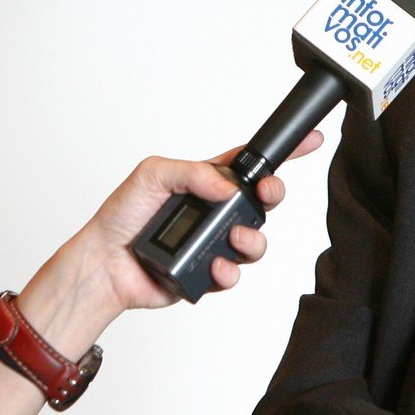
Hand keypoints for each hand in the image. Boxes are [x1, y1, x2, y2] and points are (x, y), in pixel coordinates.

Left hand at [77, 132, 326, 312]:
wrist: (105, 263)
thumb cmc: (122, 215)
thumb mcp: (152, 174)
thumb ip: (193, 172)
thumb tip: (228, 186)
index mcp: (205, 181)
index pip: (249, 163)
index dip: (282, 154)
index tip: (309, 141)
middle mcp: (214, 211)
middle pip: (262, 202)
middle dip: (274, 196)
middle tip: (266, 196)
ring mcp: (214, 242)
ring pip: (255, 240)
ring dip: (252, 239)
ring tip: (233, 239)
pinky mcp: (207, 273)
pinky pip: (234, 273)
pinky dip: (228, 270)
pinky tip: (215, 266)